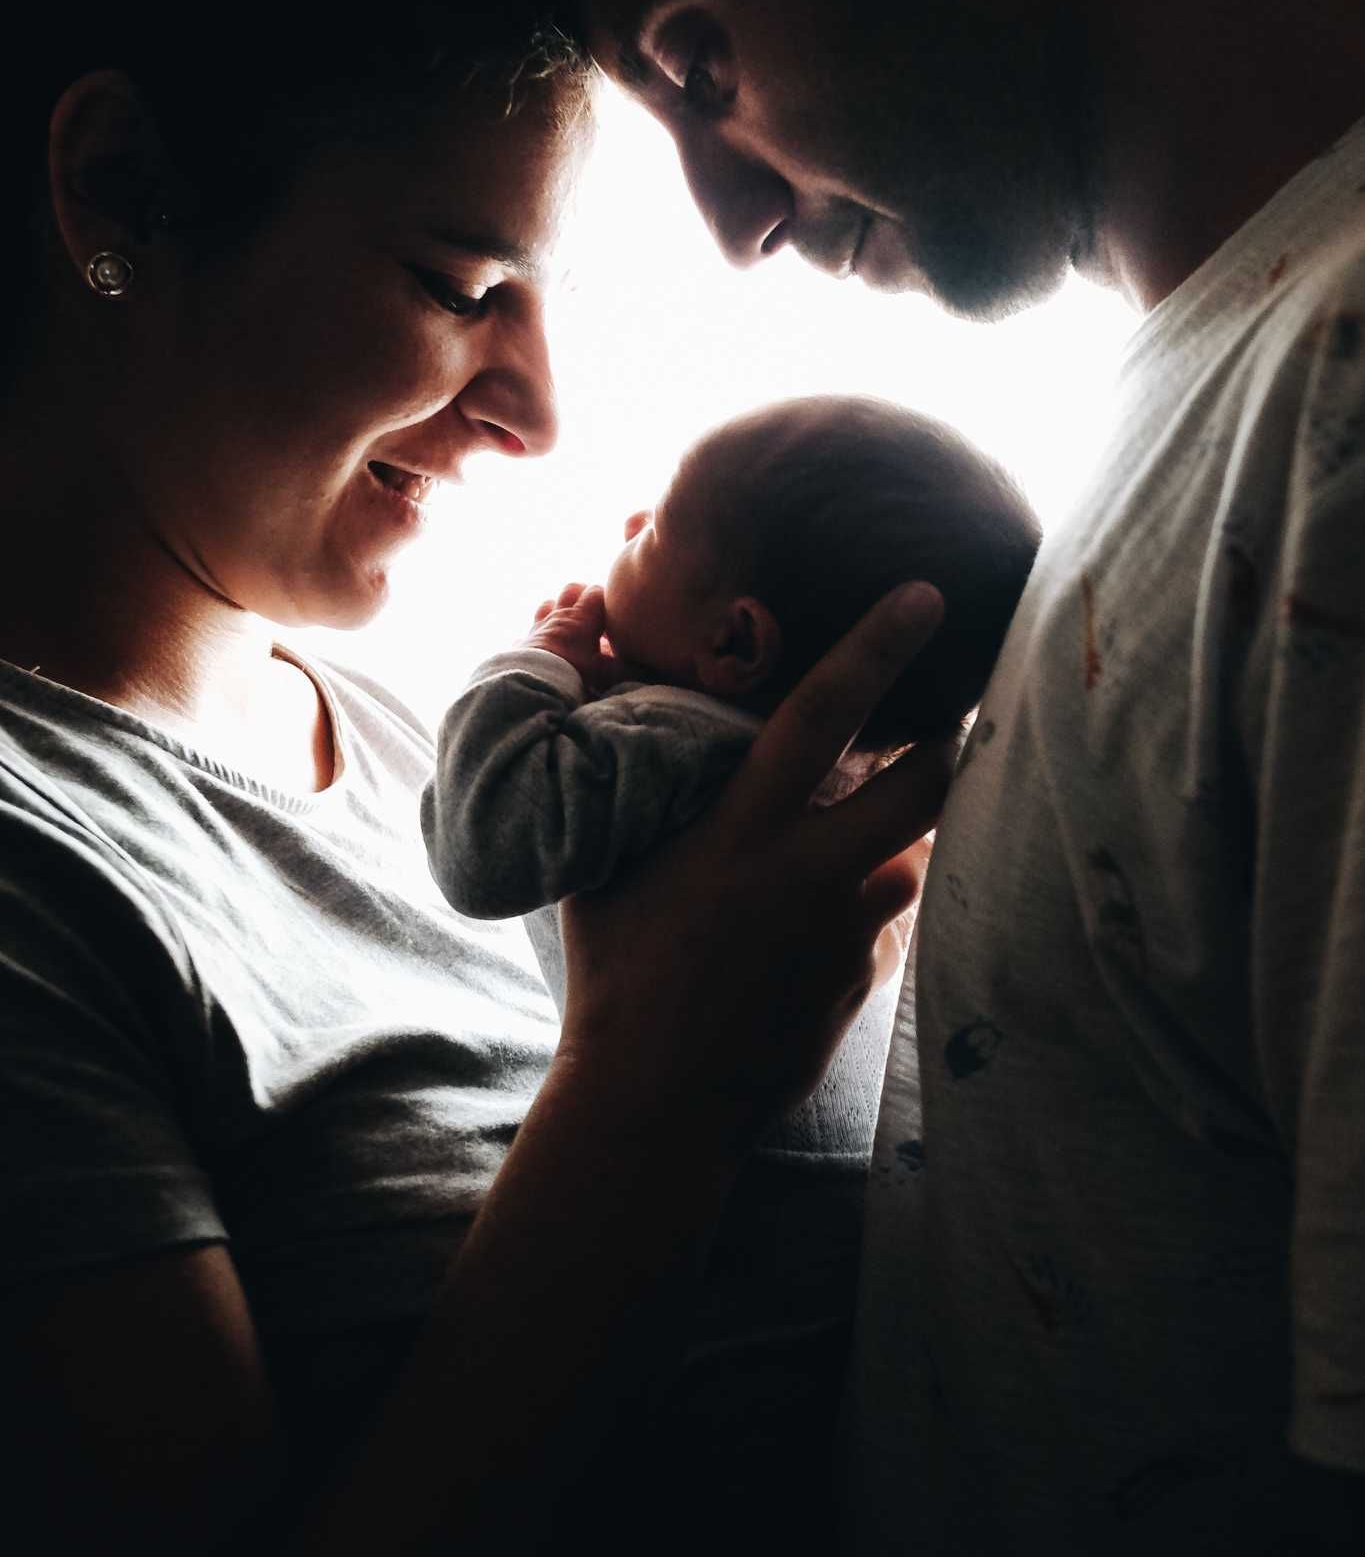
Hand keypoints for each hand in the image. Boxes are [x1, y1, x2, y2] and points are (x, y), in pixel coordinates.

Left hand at [525, 583, 616, 692]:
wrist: (533, 685)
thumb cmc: (573, 675)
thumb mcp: (605, 674)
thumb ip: (625, 669)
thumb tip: (644, 671)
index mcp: (582, 617)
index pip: (597, 592)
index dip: (608, 601)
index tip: (615, 620)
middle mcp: (559, 616)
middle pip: (572, 589)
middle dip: (584, 597)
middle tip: (595, 617)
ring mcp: (538, 627)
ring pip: (548, 604)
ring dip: (559, 611)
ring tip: (569, 628)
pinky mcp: (522, 643)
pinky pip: (530, 631)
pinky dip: (539, 636)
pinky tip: (544, 648)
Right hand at [556, 583, 952, 1149]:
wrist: (656, 1105)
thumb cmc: (617, 974)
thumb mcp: (610, 866)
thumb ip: (644, 794)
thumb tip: (622, 717)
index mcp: (742, 832)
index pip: (819, 716)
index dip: (875, 649)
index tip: (925, 598)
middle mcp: (808, 873)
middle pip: (920, 787)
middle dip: (952, 740)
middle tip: (961, 712)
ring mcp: (846, 933)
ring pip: (909, 856)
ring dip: (898, 839)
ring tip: (853, 841)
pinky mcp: (863, 983)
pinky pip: (880, 924)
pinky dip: (862, 913)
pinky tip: (812, 936)